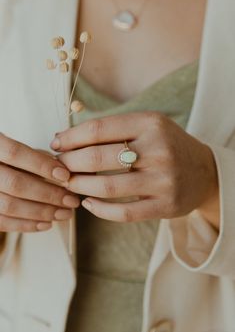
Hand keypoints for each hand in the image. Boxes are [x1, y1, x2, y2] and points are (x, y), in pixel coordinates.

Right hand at [0, 133, 79, 231]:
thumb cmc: (2, 158)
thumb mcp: (15, 148)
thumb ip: (35, 156)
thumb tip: (63, 170)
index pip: (15, 153)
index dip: (41, 165)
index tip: (65, 175)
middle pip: (16, 183)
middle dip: (49, 194)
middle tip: (71, 200)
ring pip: (9, 205)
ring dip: (42, 212)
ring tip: (64, 213)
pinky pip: (1, 222)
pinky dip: (26, 225)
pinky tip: (46, 223)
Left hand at [51, 112, 217, 223]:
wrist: (203, 171)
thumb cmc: (166, 146)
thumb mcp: (147, 126)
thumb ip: (113, 129)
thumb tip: (67, 139)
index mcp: (150, 124)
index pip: (98, 129)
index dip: (70, 138)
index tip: (56, 145)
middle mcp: (158, 150)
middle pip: (98, 158)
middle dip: (69, 164)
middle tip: (58, 167)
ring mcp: (163, 180)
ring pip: (107, 187)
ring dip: (79, 187)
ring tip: (68, 184)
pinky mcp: (166, 205)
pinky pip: (123, 212)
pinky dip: (99, 210)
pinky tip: (88, 203)